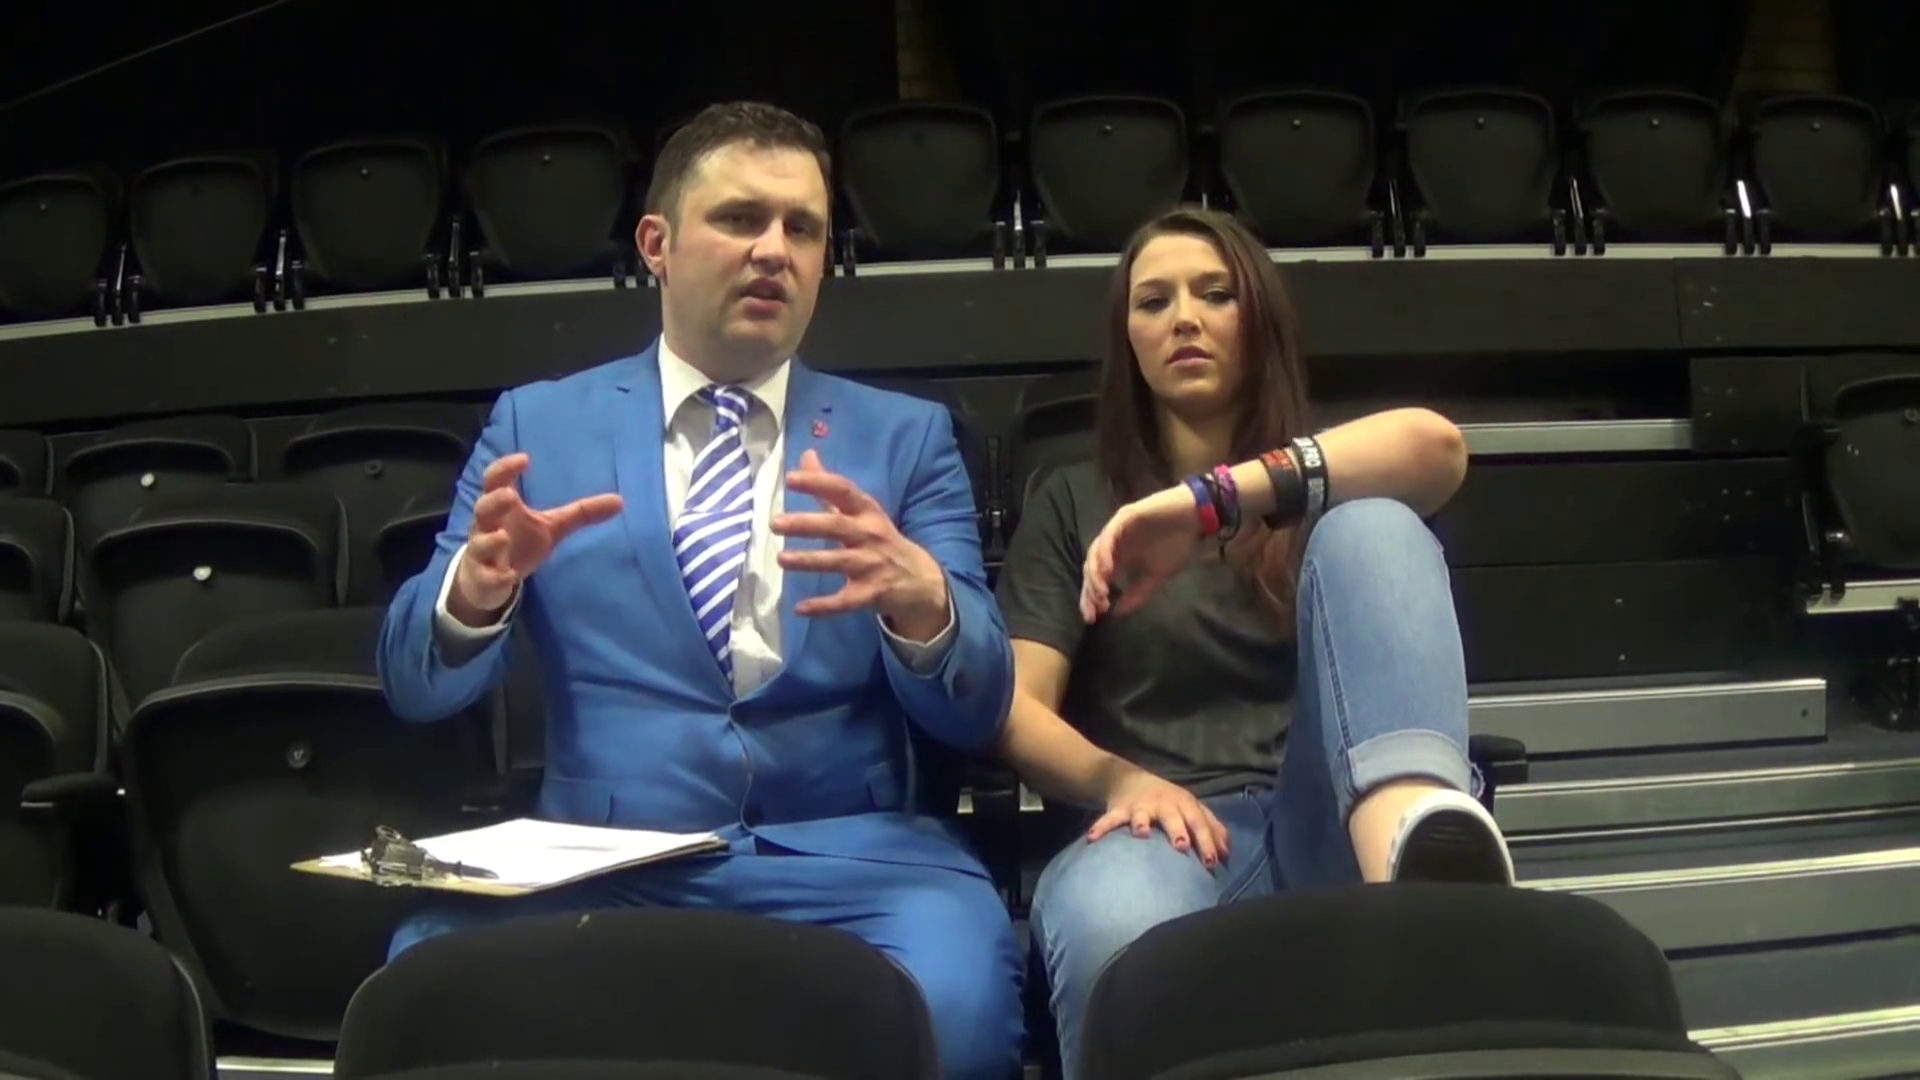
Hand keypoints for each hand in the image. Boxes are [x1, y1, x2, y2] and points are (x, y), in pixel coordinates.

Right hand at [452, 453, 623, 620]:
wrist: (488, 578)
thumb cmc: (519, 542)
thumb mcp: (552, 527)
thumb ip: (581, 513)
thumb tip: (621, 501)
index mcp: (503, 508)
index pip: (496, 482)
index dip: (505, 468)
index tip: (525, 459)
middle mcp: (487, 526)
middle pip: (482, 508)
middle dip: (494, 502)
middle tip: (510, 496)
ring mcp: (481, 552)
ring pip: (479, 544)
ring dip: (490, 540)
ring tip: (504, 538)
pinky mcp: (482, 578)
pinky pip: (484, 576)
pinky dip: (495, 576)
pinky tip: (509, 576)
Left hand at [773, 449, 949, 635]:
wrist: (919, 580)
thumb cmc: (880, 539)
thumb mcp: (861, 511)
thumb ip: (829, 488)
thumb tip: (806, 455)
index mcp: (867, 512)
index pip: (843, 491)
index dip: (818, 483)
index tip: (790, 478)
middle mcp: (870, 535)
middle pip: (837, 526)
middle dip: (806, 524)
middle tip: (775, 523)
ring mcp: (872, 566)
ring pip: (838, 562)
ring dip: (809, 560)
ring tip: (781, 559)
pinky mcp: (871, 594)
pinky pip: (845, 601)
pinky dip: (823, 606)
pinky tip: (800, 608)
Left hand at [1080, 482, 1203, 622]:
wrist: (1196, 517)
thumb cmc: (1178, 544)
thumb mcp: (1157, 576)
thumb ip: (1138, 593)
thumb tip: (1117, 613)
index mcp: (1120, 558)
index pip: (1098, 579)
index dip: (1091, 599)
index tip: (1093, 619)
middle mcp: (1114, 545)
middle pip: (1091, 568)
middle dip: (1090, 590)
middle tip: (1095, 610)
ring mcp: (1117, 529)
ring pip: (1095, 552)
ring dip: (1095, 574)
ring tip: (1100, 593)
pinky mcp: (1124, 517)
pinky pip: (1108, 536)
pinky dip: (1104, 553)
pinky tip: (1106, 570)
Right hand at [1088, 763, 1230, 867]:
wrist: (1130, 780)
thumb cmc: (1169, 802)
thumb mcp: (1192, 810)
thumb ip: (1212, 830)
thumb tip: (1229, 854)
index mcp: (1185, 804)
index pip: (1199, 822)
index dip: (1207, 841)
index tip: (1212, 862)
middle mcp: (1164, 803)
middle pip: (1173, 816)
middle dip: (1177, 830)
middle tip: (1181, 847)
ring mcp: (1140, 806)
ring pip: (1141, 814)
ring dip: (1141, 823)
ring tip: (1140, 834)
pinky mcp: (1119, 809)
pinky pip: (1109, 819)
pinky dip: (1101, 828)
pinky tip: (1092, 839)